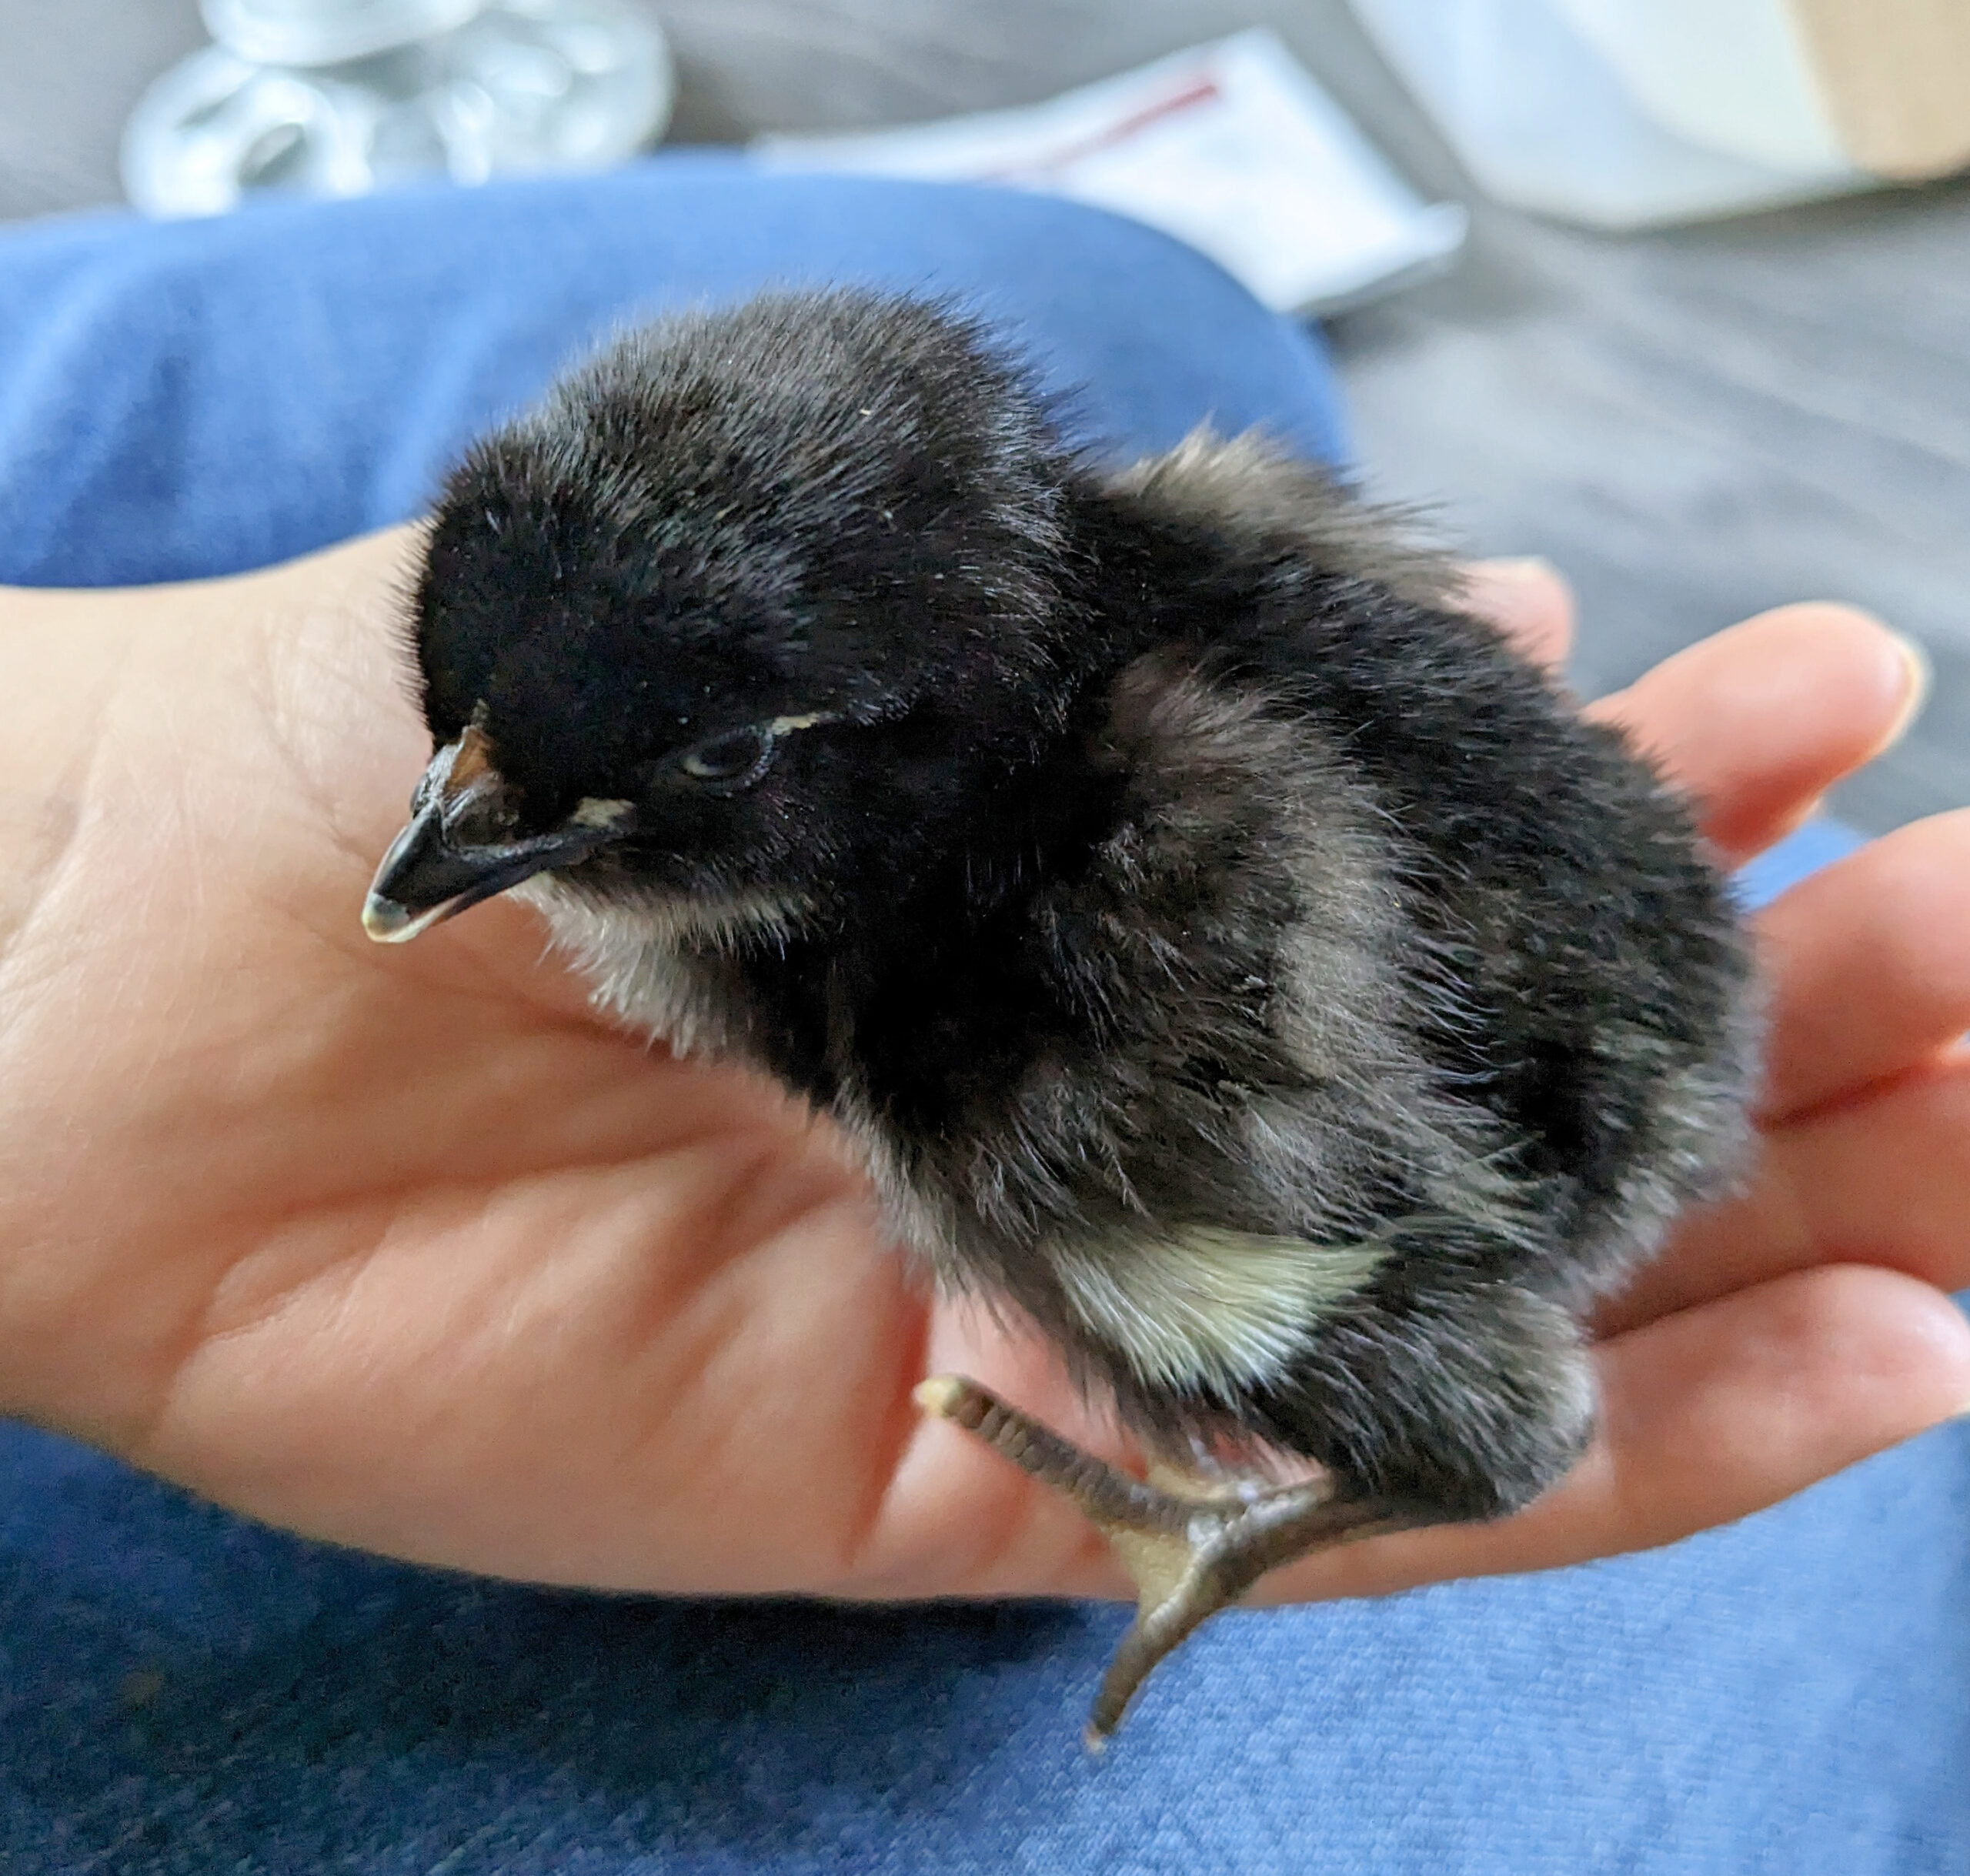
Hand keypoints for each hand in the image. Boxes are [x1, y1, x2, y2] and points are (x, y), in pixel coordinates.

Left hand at [0, 537, 1960, 1608]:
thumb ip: (1101, 637)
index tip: (1848, 698)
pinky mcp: (982, 1476)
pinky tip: (1853, 1371)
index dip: (1655, 793)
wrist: (118, 995)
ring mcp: (1064, 1298)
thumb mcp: (792, 614)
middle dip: (1782, 1013)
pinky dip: (1604, 1445)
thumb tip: (1459, 617)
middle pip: (1503, 1083)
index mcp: (1065, 870)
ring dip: (1779, 1240)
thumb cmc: (423, 747)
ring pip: (1488, 1301)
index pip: (1431, 855)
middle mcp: (1101, 1086)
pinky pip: (1340, 1491)